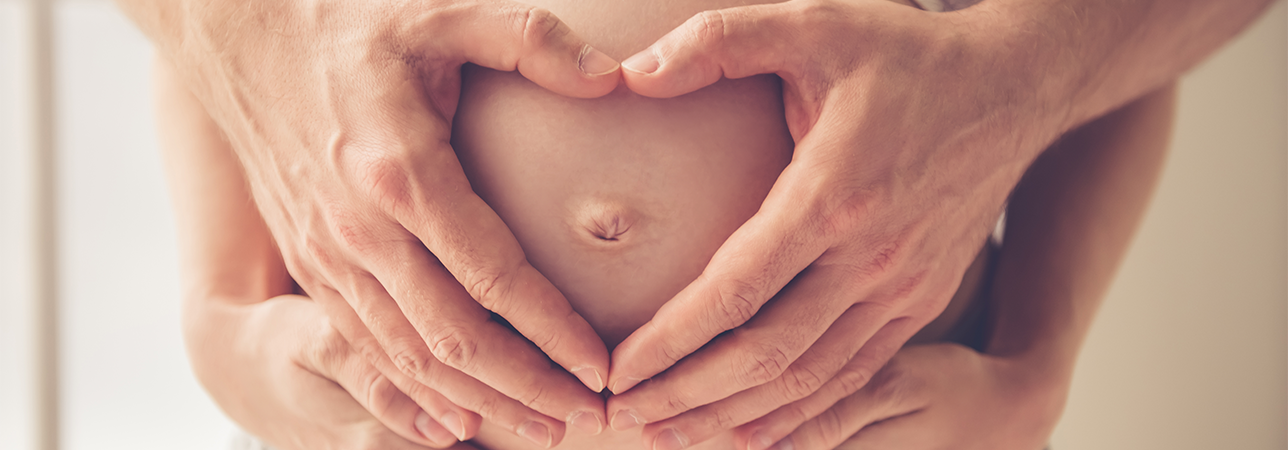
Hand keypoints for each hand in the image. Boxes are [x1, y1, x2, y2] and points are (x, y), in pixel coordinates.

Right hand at [129, 0, 624, 440]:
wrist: (242, 40)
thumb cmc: (353, 27)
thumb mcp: (445, 14)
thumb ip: (532, 41)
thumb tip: (615, 79)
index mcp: (403, 172)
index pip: (494, 277)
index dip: (553, 331)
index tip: (602, 366)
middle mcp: (360, 230)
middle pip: (452, 338)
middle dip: (526, 388)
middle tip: (588, 416)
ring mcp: (328, 256)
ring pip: (408, 358)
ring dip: (478, 401)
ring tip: (541, 427)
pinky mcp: (311, 266)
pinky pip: (365, 351)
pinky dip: (413, 394)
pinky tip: (456, 418)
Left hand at [603, 0, 1067, 445]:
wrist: (1015, 86)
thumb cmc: (906, 55)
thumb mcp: (813, 22)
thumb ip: (718, 41)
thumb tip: (630, 73)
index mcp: (833, 195)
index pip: (735, 292)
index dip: (669, 341)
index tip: (615, 370)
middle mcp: (872, 258)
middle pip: (767, 354)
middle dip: (688, 395)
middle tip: (624, 417)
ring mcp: (904, 289)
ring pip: (810, 380)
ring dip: (737, 415)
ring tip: (673, 436)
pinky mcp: (924, 303)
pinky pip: (854, 377)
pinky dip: (800, 413)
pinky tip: (753, 428)